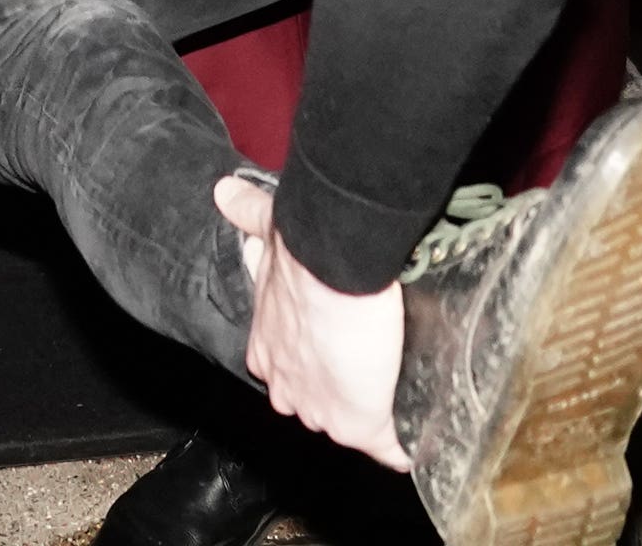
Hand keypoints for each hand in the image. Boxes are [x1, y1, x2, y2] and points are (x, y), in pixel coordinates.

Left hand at [221, 175, 409, 468]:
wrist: (334, 272)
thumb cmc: (304, 256)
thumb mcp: (269, 235)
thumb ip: (248, 216)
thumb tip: (224, 192)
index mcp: (266, 349)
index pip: (283, 369)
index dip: (304, 361)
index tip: (325, 348)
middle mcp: (285, 387)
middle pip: (311, 403)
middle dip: (332, 392)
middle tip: (363, 370)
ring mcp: (321, 412)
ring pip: (344, 425)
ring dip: (369, 414)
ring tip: (395, 399)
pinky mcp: (360, 425)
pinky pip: (387, 448)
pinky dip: (403, 446)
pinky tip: (416, 442)